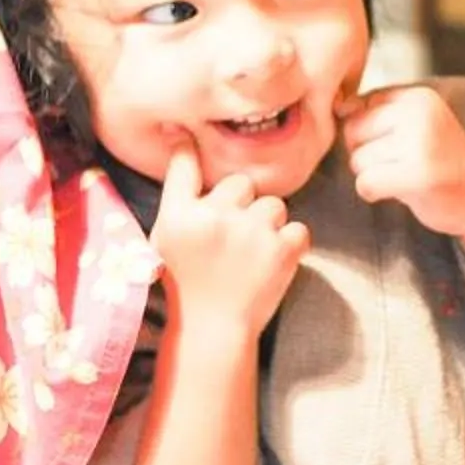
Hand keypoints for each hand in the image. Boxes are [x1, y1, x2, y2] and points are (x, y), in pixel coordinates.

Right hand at [150, 148, 307, 344]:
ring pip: (274, 205)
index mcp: (179, 216)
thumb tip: (180, 139)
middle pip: (242, 183)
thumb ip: (178, 197)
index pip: (183, 166)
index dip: (188, 147)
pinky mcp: (282, 250)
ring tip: (252, 256)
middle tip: (233, 238)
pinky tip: (271, 265)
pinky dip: (290, 246)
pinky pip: (298, 229)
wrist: (212, 331)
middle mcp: (214, 217)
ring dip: (268, 225)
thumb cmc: (186, 285)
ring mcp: (250, 232)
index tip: (186, 133)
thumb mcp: (166, 240)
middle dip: (243, 205)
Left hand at [341, 85, 464, 239]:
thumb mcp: (416, 125)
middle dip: (365, 153)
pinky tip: (399, 192)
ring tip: (405, 176)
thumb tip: (339, 108)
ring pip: (357, 160)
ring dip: (373, 175)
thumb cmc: (442, 161)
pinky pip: (366, 183)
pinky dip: (374, 193)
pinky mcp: (419, 175)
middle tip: (397, 164)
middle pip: (352, 131)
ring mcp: (421, 143)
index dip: (366, 132)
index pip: (360, 105)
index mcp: (418, 97)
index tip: (393, 145)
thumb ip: (380, 113)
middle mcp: (419, 113)